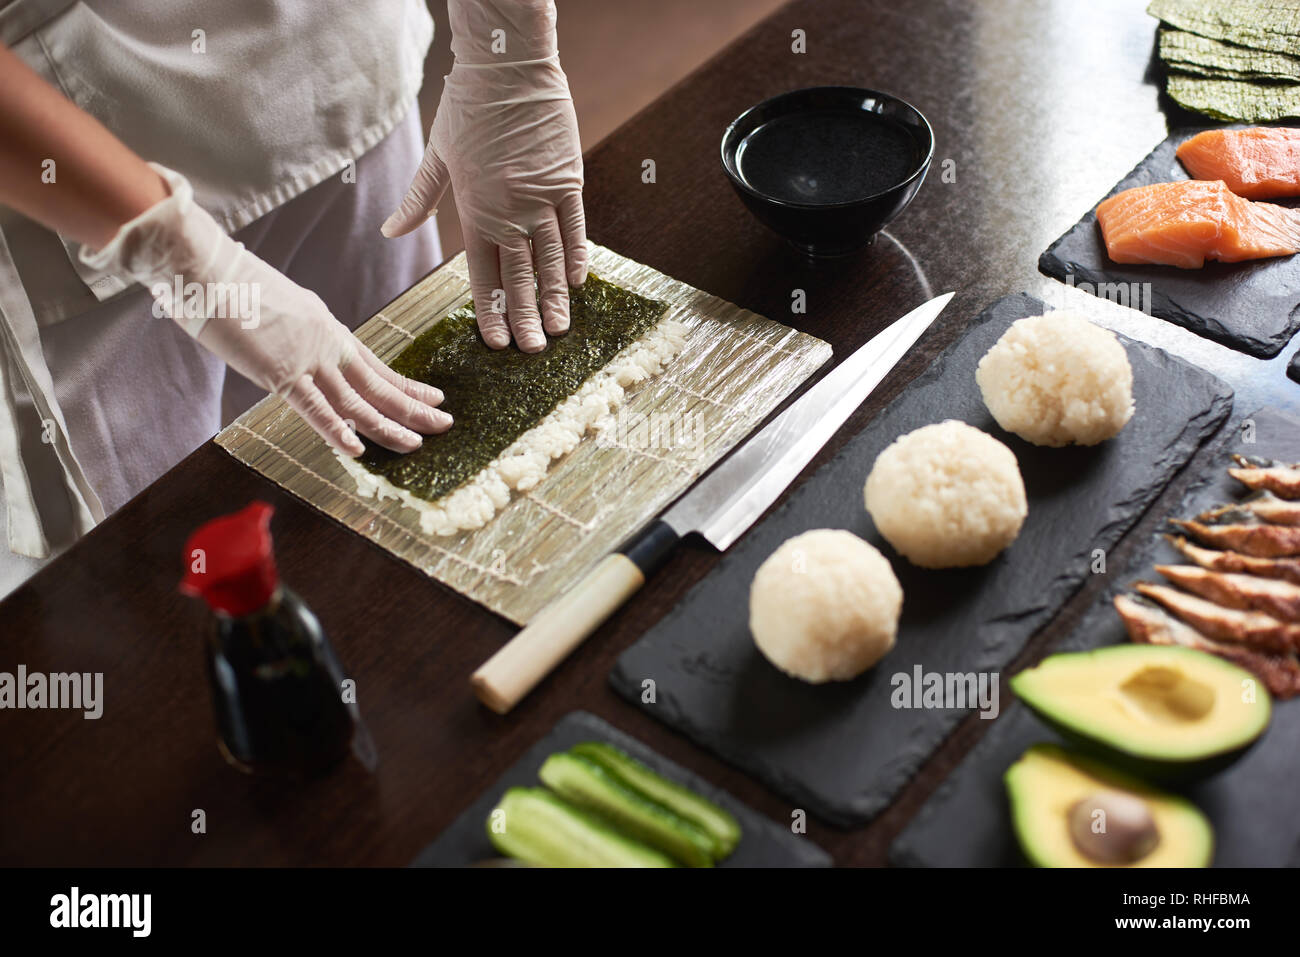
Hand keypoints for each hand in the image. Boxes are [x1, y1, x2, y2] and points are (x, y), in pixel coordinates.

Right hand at [81, 165, 451, 456]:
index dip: (406, 385)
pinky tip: (356, 450)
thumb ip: (293, 334)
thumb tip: (292, 351)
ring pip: (357, 402)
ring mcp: (306, 358)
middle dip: (414, 408)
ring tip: (416, 444)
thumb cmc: (232, 285)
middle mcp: (326, 343)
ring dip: (388, 426)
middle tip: (445, 424)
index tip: (433, 398)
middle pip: (379, 384)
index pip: (376, 365)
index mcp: (327, 327)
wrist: (207, 265)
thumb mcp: (277, 309)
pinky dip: (335, 431)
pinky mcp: (279, 372)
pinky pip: (314, 408)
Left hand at [381, 0, 586, 353]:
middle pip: (520, 275)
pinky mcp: (567, 178)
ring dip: (555, 296)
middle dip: (526, 317)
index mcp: (474, 208)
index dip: (491, 311)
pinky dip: (576, 254)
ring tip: (560, 328)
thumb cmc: (467, 106)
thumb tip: (393, 233)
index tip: (497, 342)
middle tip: (533, 350)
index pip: (483, 273)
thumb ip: (419, 200)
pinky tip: (578, 281)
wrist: (507, 66)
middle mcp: (509, 209)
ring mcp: (542, 196)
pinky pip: (575, 226)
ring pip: (550, 257)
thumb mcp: (438, 154)